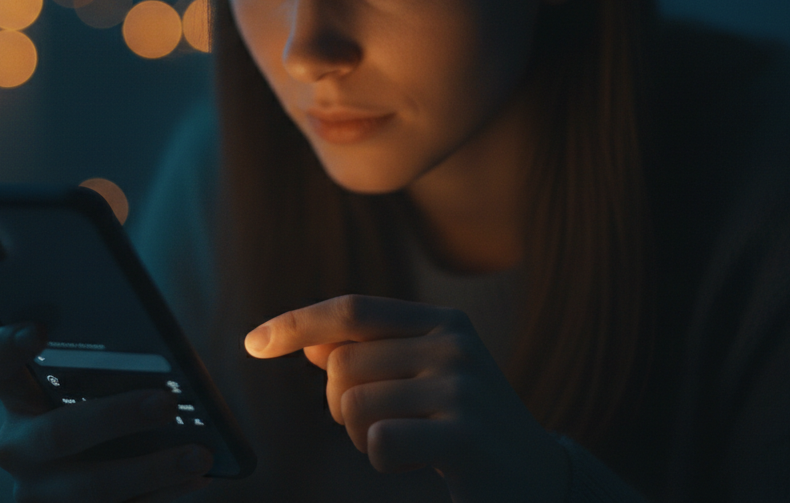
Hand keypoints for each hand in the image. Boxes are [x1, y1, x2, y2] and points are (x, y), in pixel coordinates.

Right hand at [0, 322, 213, 501]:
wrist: (92, 472)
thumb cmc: (103, 408)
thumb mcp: (94, 386)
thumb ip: (110, 368)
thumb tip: (168, 361)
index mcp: (16, 397)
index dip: (6, 347)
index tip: (39, 329)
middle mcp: (17, 448)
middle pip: (57, 433)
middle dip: (116, 417)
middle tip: (166, 404)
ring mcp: (38, 494)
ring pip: (91, 487)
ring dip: (152, 470)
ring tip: (199, 454)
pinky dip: (162, 495)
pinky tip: (196, 478)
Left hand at [244, 294, 567, 502]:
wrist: (537, 479)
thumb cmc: (465, 427)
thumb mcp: (424, 378)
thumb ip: (372, 354)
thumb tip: (308, 340)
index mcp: (443, 322)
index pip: (352, 310)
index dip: (297, 323)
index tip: (252, 342)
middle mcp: (454, 344)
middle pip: (343, 365)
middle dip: (342, 406)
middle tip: (385, 426)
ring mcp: (462, 387)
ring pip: (353, 406)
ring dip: (363, 438)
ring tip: (408, 443)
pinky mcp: (463, 434)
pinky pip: (378, 441)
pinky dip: (385, 460)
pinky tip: (423, 461)